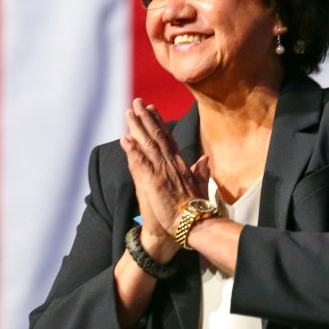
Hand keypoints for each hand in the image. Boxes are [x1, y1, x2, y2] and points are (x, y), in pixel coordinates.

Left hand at [119, 98, 209, 260]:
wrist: (194, 226)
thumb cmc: (196, 211)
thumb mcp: (201, 187)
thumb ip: (201, 172)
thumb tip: (204, 159)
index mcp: (181, 165)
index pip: (168, 139)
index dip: (159, 123)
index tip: (152, 109)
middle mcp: (172, 165)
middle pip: (157, 136)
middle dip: (146, 118)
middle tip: (137, 102)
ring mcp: (162, 172)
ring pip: (148, 145)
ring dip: (137, 128)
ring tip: (128, 113)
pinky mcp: (154, 183)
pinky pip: (141, 164)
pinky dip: (132, 151)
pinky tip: (124, 140)